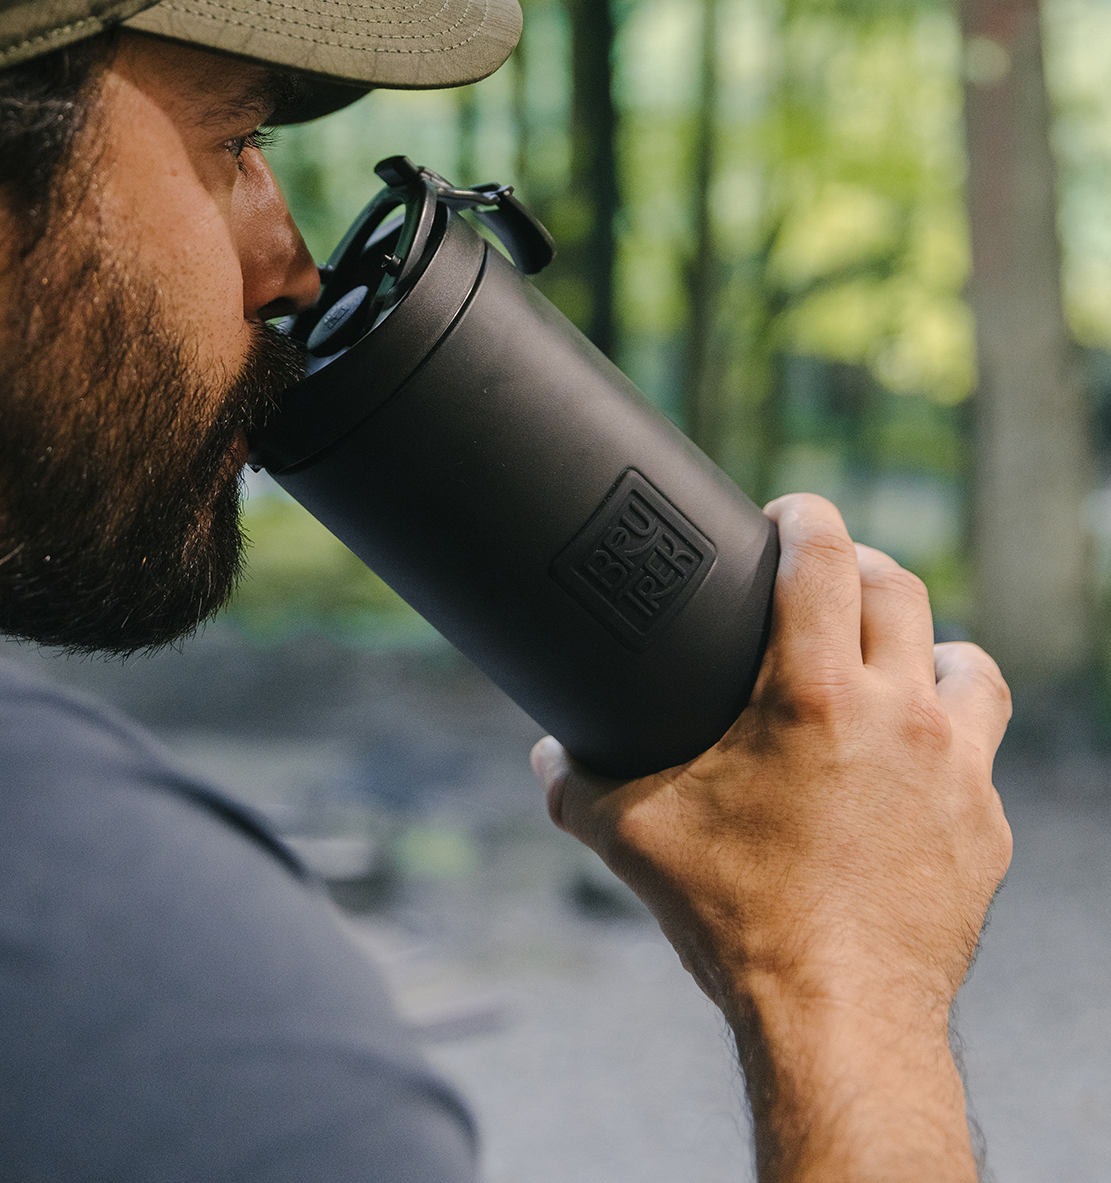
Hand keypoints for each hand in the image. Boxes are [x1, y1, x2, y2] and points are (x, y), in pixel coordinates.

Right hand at [532, 492, 1010, 1180]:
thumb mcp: (629, 835)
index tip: (787, 513)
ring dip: (927, 646)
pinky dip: (951, 735)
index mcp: (811, 696)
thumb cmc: (732, 918)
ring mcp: (957, 770)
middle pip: (902, 589)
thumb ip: (572, 779)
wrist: (836, 1019)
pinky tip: (910, 764)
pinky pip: (984, 751)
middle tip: (825, 577)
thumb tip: (545, 750)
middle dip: (860, 566)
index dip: (805, 515)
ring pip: (967, 662)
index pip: (823, 557)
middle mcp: (900, 716)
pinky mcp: (986, 827)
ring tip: (889, 663)